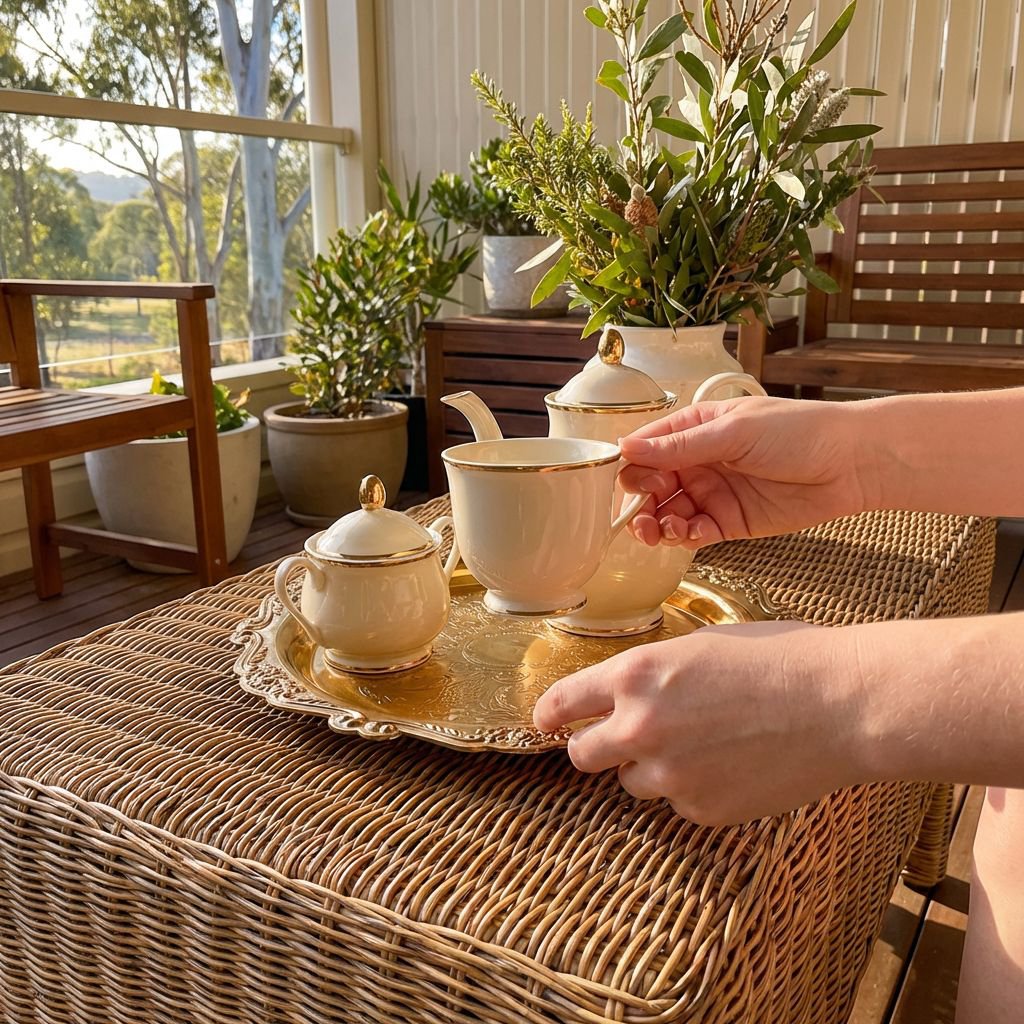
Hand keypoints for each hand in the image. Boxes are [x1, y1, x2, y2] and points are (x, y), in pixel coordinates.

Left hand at [533, 621, 866, 824]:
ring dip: (649, 767)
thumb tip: (627, 691)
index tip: (546, 720)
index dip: (549, 713)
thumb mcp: (702, 645)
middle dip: (593, 747)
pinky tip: (730, 764)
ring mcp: (670, 774)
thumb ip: (653, 673)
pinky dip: (692, 788)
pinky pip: (678, 802)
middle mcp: (640, 727)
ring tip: (699, 745)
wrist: (840, 704)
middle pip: (582, 755)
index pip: (563, 703)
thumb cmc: (779, 658)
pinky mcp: (702, 809)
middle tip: (617, 739)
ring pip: (631, 782)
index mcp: (637, 675)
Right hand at [618, 396, 875, 548]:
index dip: (632, 468)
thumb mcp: (733, 432)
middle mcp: (698, 462)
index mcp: (694, 430)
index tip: (633, 484)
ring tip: (664, 531)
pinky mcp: (730, 522)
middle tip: (644, 516)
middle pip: (650, 488)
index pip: (645, 450)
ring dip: (658, 525)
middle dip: (640, 504)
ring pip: (668, 515)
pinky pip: (694, 534)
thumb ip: (680, 446)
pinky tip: (692, 534)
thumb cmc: (799, 431)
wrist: (851, 462)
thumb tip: (627, 447)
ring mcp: (713, 493)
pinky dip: (685, 538)